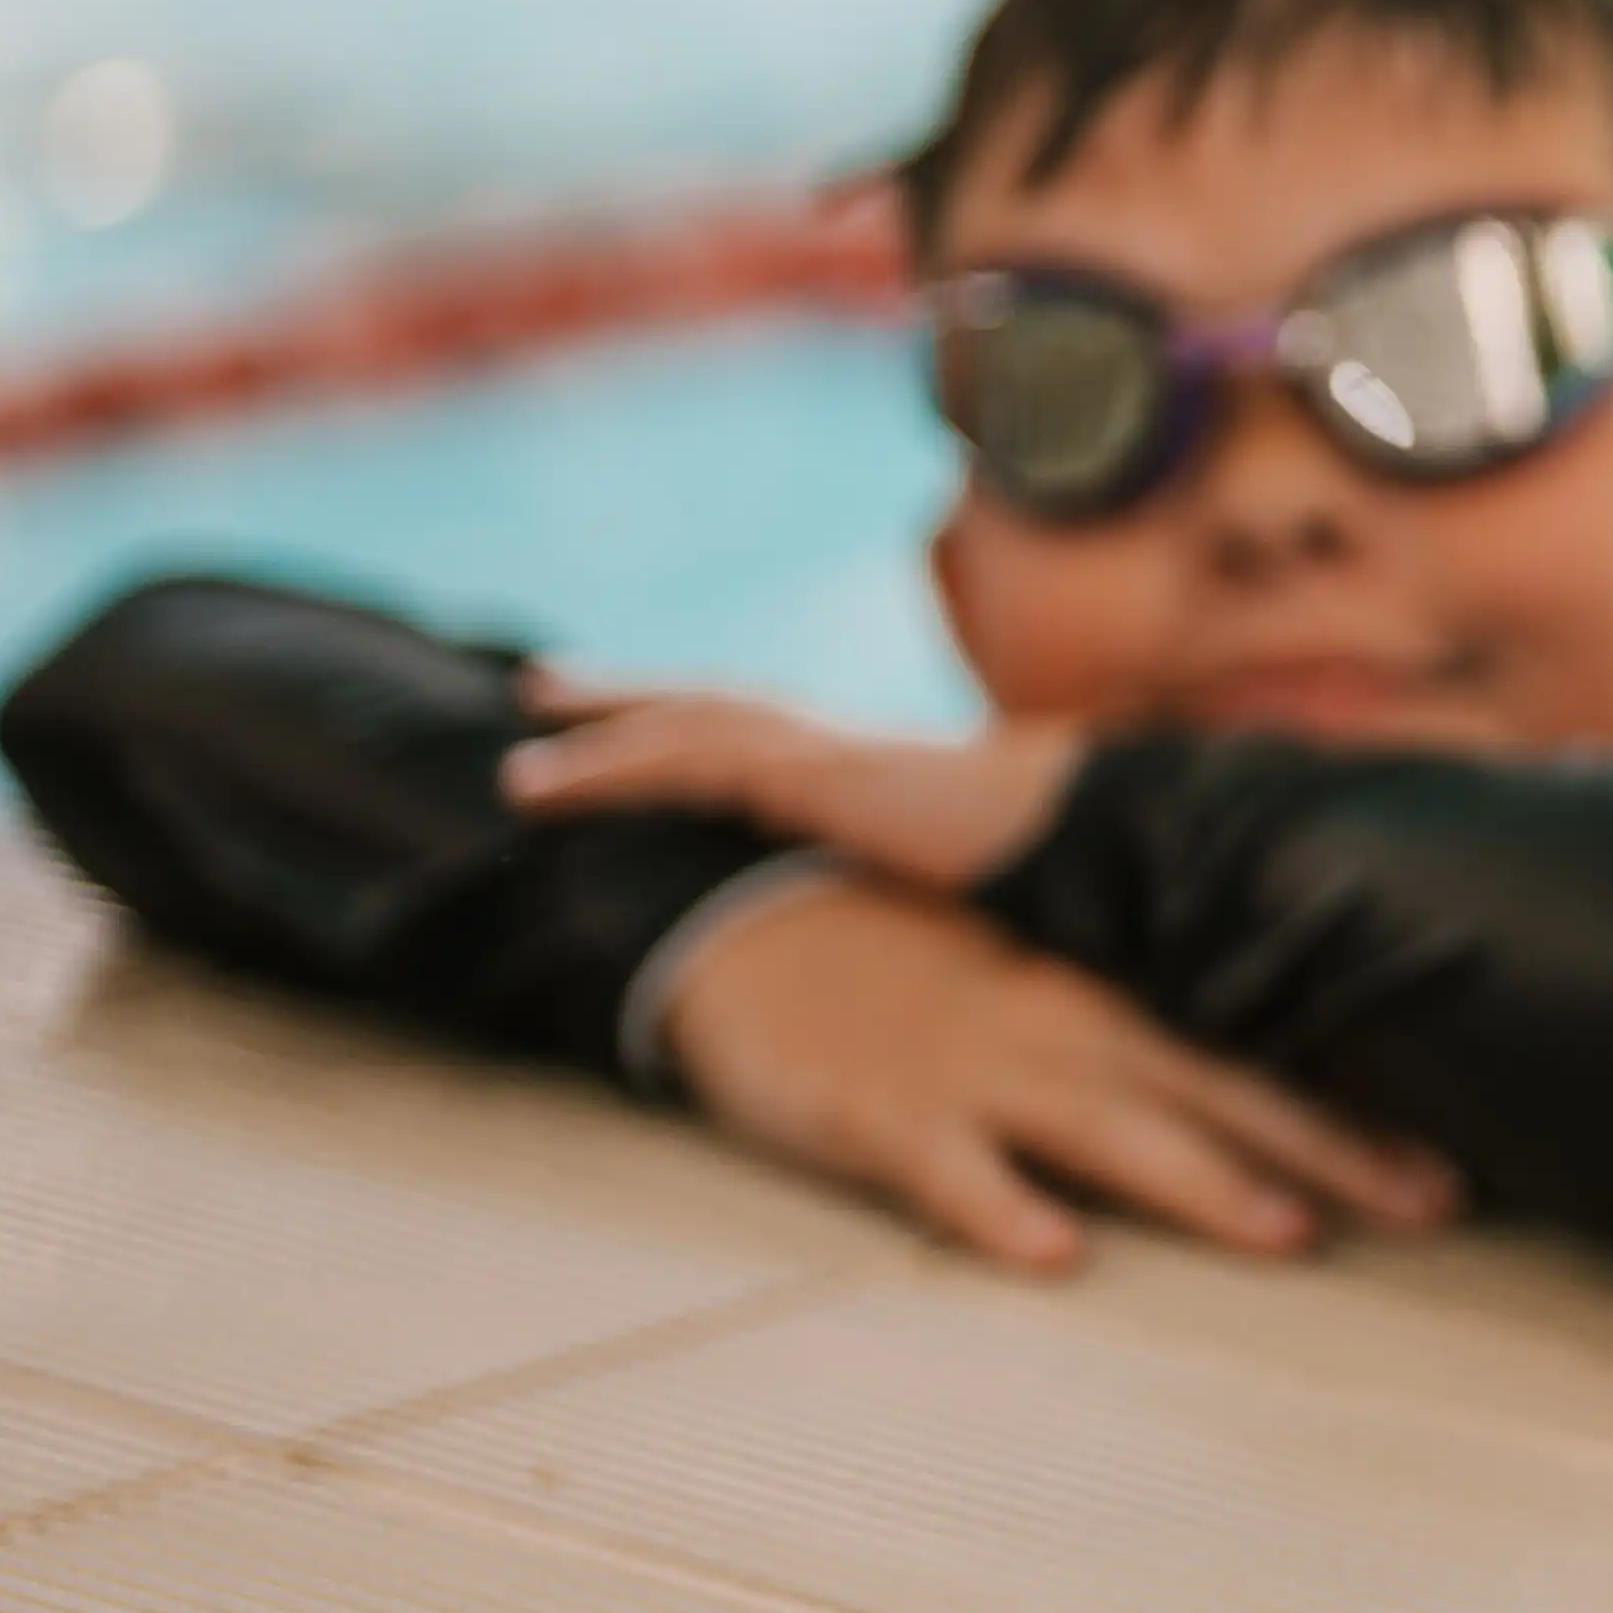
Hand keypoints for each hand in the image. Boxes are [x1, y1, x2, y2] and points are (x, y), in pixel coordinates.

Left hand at [509, 670, 1079, 891]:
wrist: (1093, 844)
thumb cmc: (1056, 869)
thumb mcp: (970, 881)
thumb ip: (925, 887)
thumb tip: (923, 924)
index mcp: (873, 768)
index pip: (765, 729)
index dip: (697, 722)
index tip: (642, 721)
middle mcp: (836, 744)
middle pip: (708, 702)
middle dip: (627, 696)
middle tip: (547, 688)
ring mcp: (818, 750)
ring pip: (679, 724)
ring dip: (593, 732)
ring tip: (519, 760)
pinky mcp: (801, 773)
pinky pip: (677, 762)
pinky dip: (605, 768)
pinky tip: (546, 784)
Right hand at [655, 879, 1454, 1273]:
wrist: (748, 921)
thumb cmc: (907, 968)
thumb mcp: (1037, 983)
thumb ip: (1135, 1036)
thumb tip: (1250, 1087)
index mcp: (1105, 1003)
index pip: (1253, 1058)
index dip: (1355, 1110)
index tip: (1459, 1158)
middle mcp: (1063, 1033)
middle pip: (1216, 1096)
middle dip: (1330, 1152)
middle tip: (1436, 1206)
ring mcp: (975, 1073)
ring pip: (1106, 1134)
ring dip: (1200, 1180)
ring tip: (1287, 1234)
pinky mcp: (883, 1116)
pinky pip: (948, 1172)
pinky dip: (998, 1210)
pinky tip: (1051, 1255)